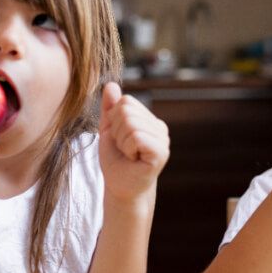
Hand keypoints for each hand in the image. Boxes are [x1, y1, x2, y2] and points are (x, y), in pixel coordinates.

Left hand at [98, 82, 169, 201]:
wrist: (120, 188)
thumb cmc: (116, 161)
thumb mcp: (109, 131)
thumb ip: (110, 109)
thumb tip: (110, 84)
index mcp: (150, 120)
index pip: (126, 101)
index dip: (114, 120)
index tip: (119, 139)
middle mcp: (159, 127)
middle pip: (127, 110)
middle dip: (116, 131)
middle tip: (123, 149)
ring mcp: (163, 139)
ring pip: (130, 123)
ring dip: (121, 141)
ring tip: (128, 154)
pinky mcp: (161, 152)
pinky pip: (136, 137)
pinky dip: (128, 148)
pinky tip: (133, 159)